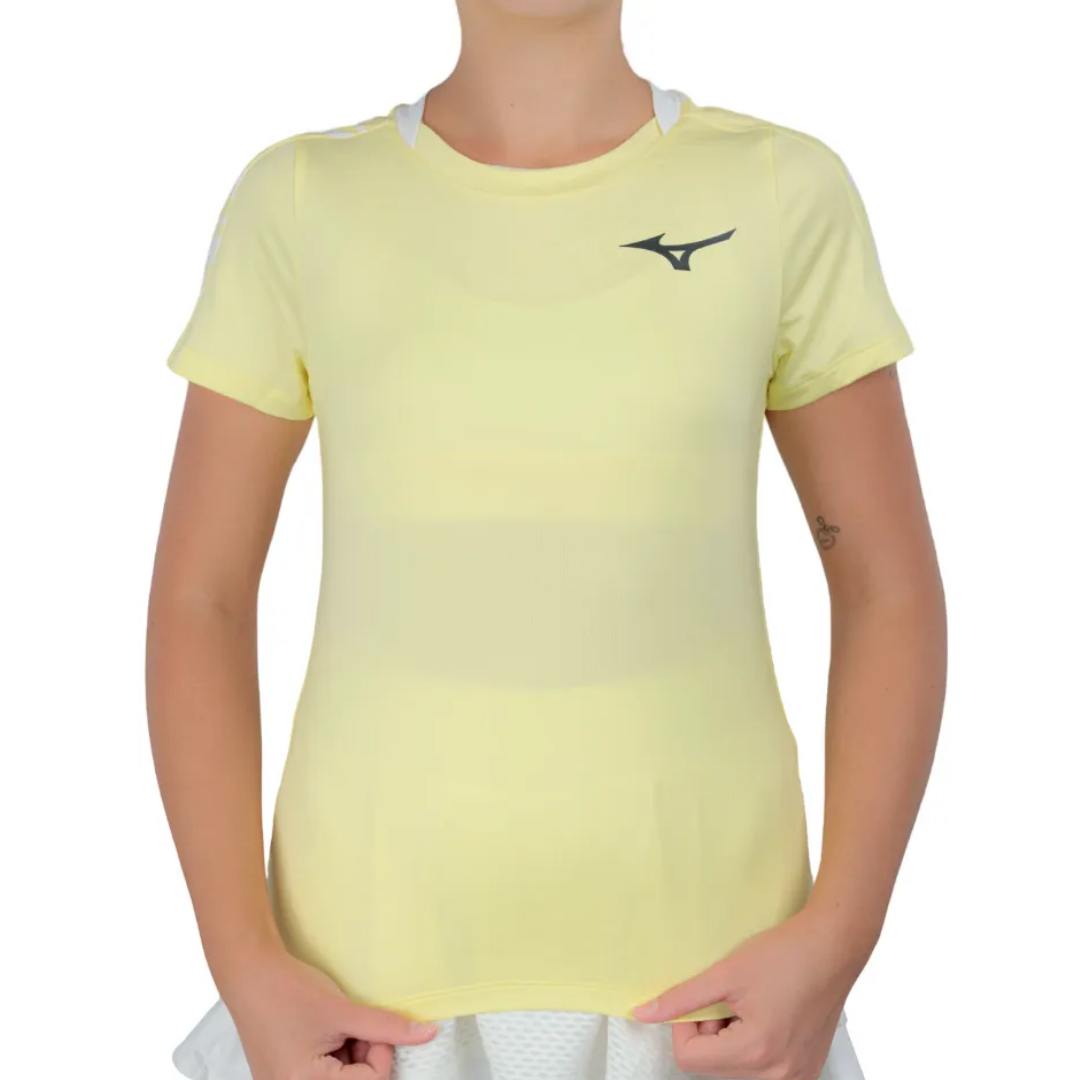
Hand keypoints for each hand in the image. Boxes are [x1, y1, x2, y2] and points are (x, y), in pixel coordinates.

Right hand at [218, 943, 439, 1078]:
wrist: (250, 974)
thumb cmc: (290, 992)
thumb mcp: (344, 1010)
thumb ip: (387, 1026)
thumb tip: (428, 1034)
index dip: (379, 1051)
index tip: (366, 1025)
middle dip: (363, 1054)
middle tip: (350, 1025)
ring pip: (343, 1078)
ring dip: (349, 1053)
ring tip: (334, 1025)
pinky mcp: (285, 1078)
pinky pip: (324, 1074)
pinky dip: (334, 1055)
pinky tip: (323, 1031)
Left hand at [631, 904, 869, 1078]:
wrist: (833, 947)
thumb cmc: (784, 954)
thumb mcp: (725, 973)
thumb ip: (682, 998)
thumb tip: (642, 1014)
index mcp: (755, 1053)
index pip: (689, 1059)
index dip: (684, 1025)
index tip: (701, 998)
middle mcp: (778, 1076)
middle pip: (713, 1067)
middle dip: (709, 1033)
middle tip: (728, 998)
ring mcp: (796, 1077)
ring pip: (735, 1070)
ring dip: (730, 1040)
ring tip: (748, 1005)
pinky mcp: (806, 1070)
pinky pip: (761, 1069)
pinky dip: (752, 1046)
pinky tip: (765, 1015)